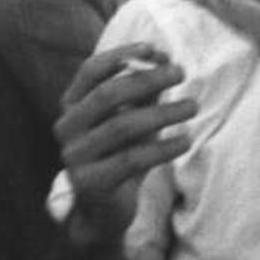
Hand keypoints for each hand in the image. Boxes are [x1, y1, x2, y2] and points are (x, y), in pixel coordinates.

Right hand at [54, 43, 196, 248]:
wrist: (104, 210)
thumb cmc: (121, 153)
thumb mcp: (134, 118)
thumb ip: (145, 91)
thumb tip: (167, 58)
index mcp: (72, 106)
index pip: (90, 71)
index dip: (121, 55)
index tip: (155, 49)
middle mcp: (67, 128)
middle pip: (107, 95)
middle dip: (147, 79)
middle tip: (182, 73)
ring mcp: (74, 156)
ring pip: (121, 126)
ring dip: (163, 112)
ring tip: (193, 106)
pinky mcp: (90, 183)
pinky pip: (130, 159)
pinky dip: (162, 147)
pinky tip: (185, 141)